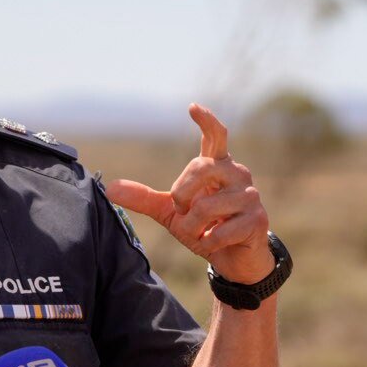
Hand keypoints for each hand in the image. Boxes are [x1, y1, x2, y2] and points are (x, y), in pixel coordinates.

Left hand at [104, 103, 273, 284]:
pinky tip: (216, 243)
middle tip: (183, 212)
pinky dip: (208, 243)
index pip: (215, 136)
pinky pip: (218, 232)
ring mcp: (250, 196)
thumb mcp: (171, 212)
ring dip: (193, 228)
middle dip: (181, 194)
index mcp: (217, 166)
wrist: (232, 259)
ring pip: (206, 207)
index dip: (206, 121)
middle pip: (200, 169)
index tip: (192, 107)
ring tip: (202, 232)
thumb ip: (144, 198)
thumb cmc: (203, 227)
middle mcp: (237, 174)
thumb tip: (110, 189)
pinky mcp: (257, 220)